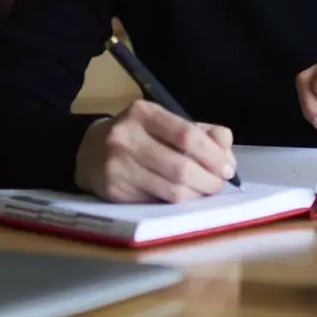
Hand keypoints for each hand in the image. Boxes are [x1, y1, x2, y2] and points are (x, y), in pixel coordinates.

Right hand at [74, 100, 235, 202]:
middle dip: (209, 180)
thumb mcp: (167, 123)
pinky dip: (177, 204)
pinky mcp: (114, 192)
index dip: (212, 155)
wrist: (89, 151)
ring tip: (205, 193)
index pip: (186, 134)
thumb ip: (202, 132)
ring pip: (170, 190)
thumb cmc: (140, 136)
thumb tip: (226, 149)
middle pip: (180, 167)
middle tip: (220, 185)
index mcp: (143, 113)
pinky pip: (156, 203)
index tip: (227, 168)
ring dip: (197, 195)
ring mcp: (117, 167)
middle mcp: (126, 138)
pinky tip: (184, 198)